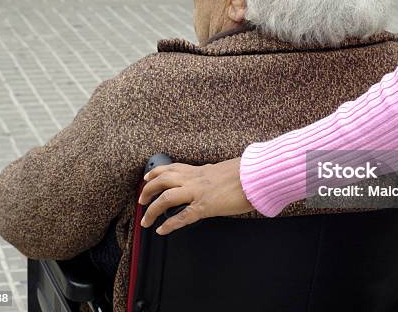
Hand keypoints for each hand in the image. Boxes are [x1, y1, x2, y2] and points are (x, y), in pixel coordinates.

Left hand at [138, 157, 253, 234]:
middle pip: (162, 180)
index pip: (171, 168)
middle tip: (141, 201)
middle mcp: (195, 178)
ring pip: (166, 198)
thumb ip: (212, 172)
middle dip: (147, 190)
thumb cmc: (246, 172)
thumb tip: (210, 172)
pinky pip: (182, 216)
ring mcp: (198, 192)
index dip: (155, 173)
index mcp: (200, 169)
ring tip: (145, 220)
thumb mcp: (224, 168)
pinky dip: (169, 224)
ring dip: (152, 210)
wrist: (256, 175)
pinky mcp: (205, 206)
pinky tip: (161, 230)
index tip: (147, 178)